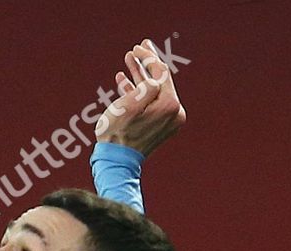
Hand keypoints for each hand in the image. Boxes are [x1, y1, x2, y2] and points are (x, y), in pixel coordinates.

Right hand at [95, 39, 185, 155]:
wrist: (116, 162)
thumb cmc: (118, 134)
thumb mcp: (129, 105)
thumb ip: (146, 85)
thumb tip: (154, 78)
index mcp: (170, 105)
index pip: (161, 73)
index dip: (148, 58)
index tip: (137, 48)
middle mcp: (174, 113)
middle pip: (160, 80)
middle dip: (147, 63)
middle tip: (138, 48)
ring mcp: (168, 120)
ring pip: (153, 90)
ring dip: (140, 75)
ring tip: (128, 61)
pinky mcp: (159, 126)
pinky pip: (150, 103)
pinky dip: (138, 92)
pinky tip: (124, 82)